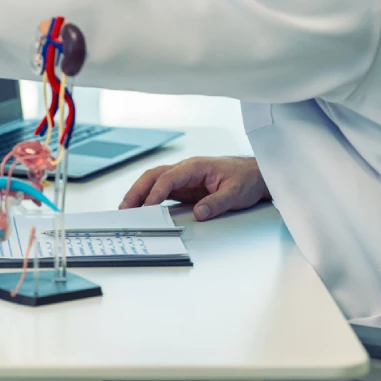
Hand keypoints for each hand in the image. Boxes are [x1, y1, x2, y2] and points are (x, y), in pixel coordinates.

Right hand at [120, 157, 270, 220]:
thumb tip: (198, 213)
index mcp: (195, 166)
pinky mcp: (184, 187)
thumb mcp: (236, 193)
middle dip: (137, 191)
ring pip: (154, 182)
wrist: (255, 175)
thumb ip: (216, 203)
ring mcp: (183, 178)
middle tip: (126, 208)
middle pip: (154, 176)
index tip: (148, 206)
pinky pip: (161, 190)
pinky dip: (148, 198)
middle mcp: (185, 170)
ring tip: (126, 209)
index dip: (157, 192)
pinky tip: (141, 209)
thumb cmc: (246, 178)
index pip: (169, 177)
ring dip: (139, 194)